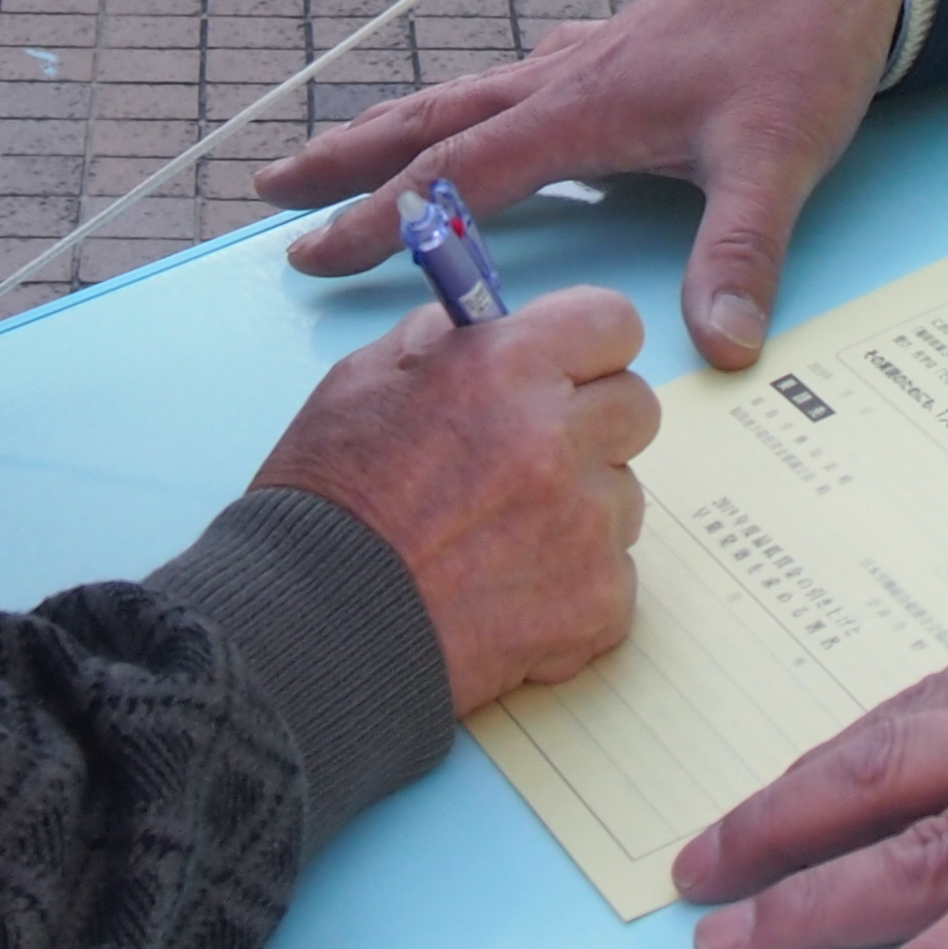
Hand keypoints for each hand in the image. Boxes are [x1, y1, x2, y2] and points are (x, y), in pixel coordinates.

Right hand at [250, 287, 658, 711]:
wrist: (312, 625)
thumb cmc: (327, 500)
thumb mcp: (365, 379)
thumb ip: (447, 340)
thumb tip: (497, 326)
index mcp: (507, 368)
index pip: (612, 323)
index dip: (587, 347)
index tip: (567, 370)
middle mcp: (559, 438)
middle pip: (635, 408)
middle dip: (591, 427)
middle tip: (532, 458)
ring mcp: (586, 525)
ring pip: (625, 496)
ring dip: (581, 510)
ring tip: (502, 539)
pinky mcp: (597, 602)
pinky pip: (617, 577)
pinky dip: (573, 586)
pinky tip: (509, 593)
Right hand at [264, 0, 903, 367]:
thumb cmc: (804, 39)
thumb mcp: (777, 156)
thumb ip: (741, 253)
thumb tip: (718, 349)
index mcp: (584, 108)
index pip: (456, 177)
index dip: (380, 221)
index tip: (311, 254)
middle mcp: (570, 77)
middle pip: (431, 120)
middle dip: (345, 156)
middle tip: (267, 185)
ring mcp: (594, 56)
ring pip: (470, 94)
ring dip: (402, 126)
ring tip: (346, 150)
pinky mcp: (628, 44)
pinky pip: (527, 78)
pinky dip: (486, 100)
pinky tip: (500, 103)